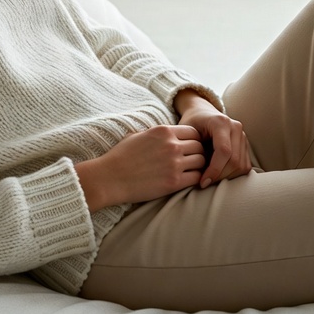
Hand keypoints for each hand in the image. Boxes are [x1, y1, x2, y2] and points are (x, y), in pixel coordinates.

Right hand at [74, 125, 205, 211]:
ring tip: (191, 171)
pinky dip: (196, 179)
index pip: (193, 132)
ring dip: (199, 166)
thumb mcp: (138, 135)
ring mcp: (174, 163)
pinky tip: (188, 181)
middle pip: (200, 146)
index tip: (190, 148)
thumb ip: (157, 134)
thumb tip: (166, 135)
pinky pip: (196, 177)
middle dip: (199, 153)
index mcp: (163, 131)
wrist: (111, 178)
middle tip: (193, 161)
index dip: (194, 140)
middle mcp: (171, 145)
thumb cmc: (121, 156)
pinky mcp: (174, 182)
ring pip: (201, 161)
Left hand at [174, 90, 252, 188]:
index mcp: (221, 122)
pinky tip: (219, 174)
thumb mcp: (187, 132)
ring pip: (241, 165)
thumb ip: (192, 148)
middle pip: (234, 160)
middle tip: (205, 183)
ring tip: (211, 178)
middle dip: (220, 176)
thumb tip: (196, 174)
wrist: (201, 112)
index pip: (224, 151)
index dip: (214, 170)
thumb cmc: (191, 124)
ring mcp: (242, 135)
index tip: (203, 182)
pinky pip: (244, 166)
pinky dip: (232, 175)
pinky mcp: (245, 145)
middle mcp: (235, 127)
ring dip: (226, 177)